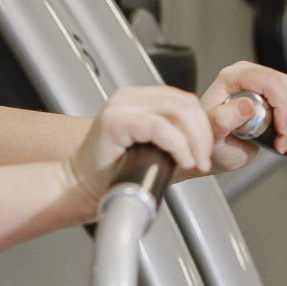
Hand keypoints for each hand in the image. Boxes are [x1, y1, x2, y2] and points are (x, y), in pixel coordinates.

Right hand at [66, 85, 215, 205]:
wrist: (80, 187)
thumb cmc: (112, 174)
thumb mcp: (151, 150)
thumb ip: (173, 137)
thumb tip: (204, 142)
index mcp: (138, 100)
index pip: (184, 101)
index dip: (202, 124)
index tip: (206, 151)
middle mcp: (129, 97)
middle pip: (184, 103)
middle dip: (203, 133)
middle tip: (204, 160)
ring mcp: (121, 106)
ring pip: (176, 111)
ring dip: (194, 140)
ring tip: (196, 162)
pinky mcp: (115, 121)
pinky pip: (159, 127)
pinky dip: (178, 145)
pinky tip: (182, 160)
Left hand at [199, 61, 286, 173]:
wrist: (213, 149)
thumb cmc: (208, 141)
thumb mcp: (212, 133)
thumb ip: (223, 119)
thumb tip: (247, 105)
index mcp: (233, 77)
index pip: (270, 82)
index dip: (283, 107)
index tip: (282, 132)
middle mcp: (250, 76)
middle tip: (286, 145)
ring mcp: (263, 84)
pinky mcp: (274, 96)